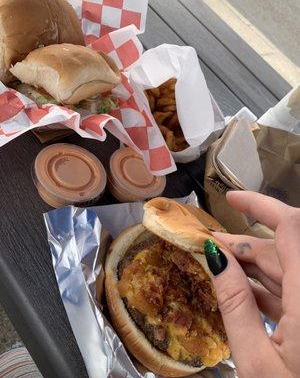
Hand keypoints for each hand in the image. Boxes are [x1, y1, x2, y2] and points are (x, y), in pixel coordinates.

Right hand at [204, 191, 299, 377]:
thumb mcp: (255, 362)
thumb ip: (234, 304)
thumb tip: (214, 258)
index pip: (292, 229)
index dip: (262, 206)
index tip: (232, 198)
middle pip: (283, 249)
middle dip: (243, 243)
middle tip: (209, 244)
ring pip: (285, 270)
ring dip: (250, 266)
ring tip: (218, 264)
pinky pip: (288, 293)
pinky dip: (262, 288)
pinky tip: (238, 290)